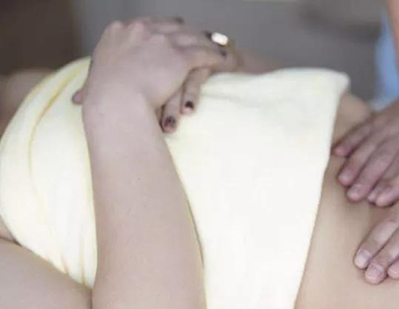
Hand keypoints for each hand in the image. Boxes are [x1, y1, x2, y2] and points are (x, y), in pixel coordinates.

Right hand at [74, 17, 236, 131]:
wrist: (115, 101)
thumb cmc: (101, 100)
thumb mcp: (94, 83)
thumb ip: (94, 83)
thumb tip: (80, 98)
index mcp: (119, 32)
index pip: (147, 24)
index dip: (163, 28)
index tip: (172, 32)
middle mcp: (141, 30)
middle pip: (172, 26)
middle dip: (188, 31)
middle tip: (201, 35)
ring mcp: (161, 41)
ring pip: (191, 37)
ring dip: (207, 41)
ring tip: (219, 46)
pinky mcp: (179, 56)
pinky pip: (203, 53)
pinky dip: (217, 56)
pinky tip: (227, 60)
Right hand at [333, 75, 398, 204]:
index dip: (390, 181)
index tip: (376, 199)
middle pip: (382, 157)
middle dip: (366, 178)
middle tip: (353, 196)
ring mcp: (389, 124)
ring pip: (369, 145)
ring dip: (354, 164)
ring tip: (342, 181)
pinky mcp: (380, 119)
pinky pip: (362, 130)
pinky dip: (349, 141)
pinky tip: (336, 153)